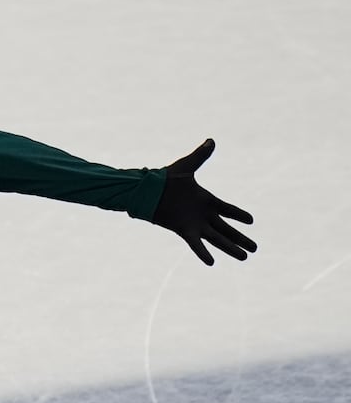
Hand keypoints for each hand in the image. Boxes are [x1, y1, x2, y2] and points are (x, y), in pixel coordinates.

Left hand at [152, 139, 256, 265]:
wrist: (146, 190)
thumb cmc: (164, 178)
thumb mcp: (186, 166)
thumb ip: (200, 156)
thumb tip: (212, 140)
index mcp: (206, 200)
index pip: (228, 209)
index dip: (239, 215)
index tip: (251, 220)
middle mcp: (203, 214)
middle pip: (227, 229)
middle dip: (240, 239)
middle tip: (255, 248)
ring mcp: (194, 224)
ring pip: (217, 239)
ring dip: (230, 248)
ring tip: (245, 257)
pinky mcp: (184, 230)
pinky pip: (196, 244)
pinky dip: (203, 253)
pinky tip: (211, 262)